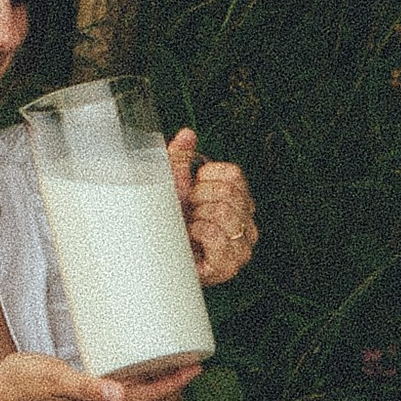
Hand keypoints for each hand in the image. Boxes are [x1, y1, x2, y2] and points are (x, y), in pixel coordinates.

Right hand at [0, 350, 198, 400]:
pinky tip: (133, 369)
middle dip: (171, 383)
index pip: (147, 398)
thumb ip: (87, 387)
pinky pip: (119, 395)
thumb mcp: (56, 378)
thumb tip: (119, 395)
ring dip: (154, 383)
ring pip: (134, 399)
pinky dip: (133, 382)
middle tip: (191, 360)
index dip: (173, 384)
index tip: (195, 367)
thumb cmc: (24, 385)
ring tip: (170, 363)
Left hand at [166, 129, 256, 288]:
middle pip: (230, 192)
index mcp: (238, 202)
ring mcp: (241, 247)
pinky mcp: (228, 266)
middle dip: (200, 198)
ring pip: (225, 212)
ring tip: (190, 228)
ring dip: (199, 217)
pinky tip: (192, 238)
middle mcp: (246, 224)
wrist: (154, 257)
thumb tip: (187, 134)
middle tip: (189, 213)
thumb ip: (180, 157)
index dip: (206, 178)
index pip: (234, 175)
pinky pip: (216, 235)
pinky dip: (199, 232)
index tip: (192, 191)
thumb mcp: (171, 185)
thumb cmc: (167, 223)